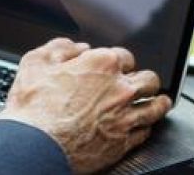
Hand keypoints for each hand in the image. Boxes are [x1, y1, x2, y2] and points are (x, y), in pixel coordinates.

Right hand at [0, 39, 172, 173]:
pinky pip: (146, 131)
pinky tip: (145, 127)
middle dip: (145, 80)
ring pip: (155, 106)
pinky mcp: (124, 142)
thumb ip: (59, 48)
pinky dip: (146, 127)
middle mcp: (120, 88)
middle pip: (148, 79)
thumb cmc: (33, 108)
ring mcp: (125, 116)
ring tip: (160, 102)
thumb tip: (75, 47)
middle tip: (141, 84)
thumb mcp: (35, 63)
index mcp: (101, 64)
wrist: (34, 146)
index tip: (117, 68)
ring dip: (158, 102)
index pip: (125, 56)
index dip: (120, 62)